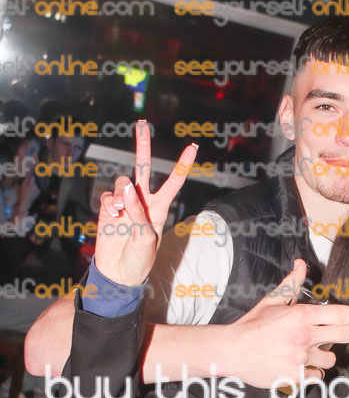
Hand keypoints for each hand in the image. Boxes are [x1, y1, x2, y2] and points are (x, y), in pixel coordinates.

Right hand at [95, 120, 197, 286]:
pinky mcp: (109, 209)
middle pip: (143, 168)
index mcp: (159, 209)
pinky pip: (107, 195)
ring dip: (119, 194)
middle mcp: (143, 202)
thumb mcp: (145, 239)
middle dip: (143, 146)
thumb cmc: (139, 260)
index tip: (192, 147)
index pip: (173, 183)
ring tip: (119, 214)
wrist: (118, 273)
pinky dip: (108, 203)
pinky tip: (111, 216)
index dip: (182, 165)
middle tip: (142, 125)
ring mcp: (125, 204)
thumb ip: (137, 213)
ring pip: (121, 182)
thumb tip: (125, 188)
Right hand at [230, 260, 348, 386]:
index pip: (339, 314)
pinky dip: (311, 373)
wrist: (231, 351)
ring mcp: (301, 357)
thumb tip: (301, 264)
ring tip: (302, 352)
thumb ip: (291, 284)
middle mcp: (304, 336)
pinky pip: (317, 375)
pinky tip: (295, 366)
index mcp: (301, 315)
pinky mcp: (296, 376)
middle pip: (345, 334)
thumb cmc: (252, 326)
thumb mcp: (271, 301)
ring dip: (323, 356)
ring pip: (330, 358)